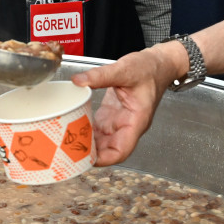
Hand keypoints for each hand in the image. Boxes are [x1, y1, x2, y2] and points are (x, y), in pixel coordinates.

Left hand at [71, 44, 180, 164]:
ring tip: (66, 141)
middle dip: (90, 152)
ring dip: (86, 143)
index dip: (104, 159)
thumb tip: (78, 80)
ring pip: (101, 141)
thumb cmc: (149, 70)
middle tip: (68, 149)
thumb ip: (100, 75)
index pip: (121, 150)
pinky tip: (73, 128)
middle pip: (108, 149)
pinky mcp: (112, 115)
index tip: (86, 159)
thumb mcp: (124, 69)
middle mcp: (128, 125)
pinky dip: (86, 130)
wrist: (157, 64)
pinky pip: (98, 129)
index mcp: (136, 121)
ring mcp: (120, 121)